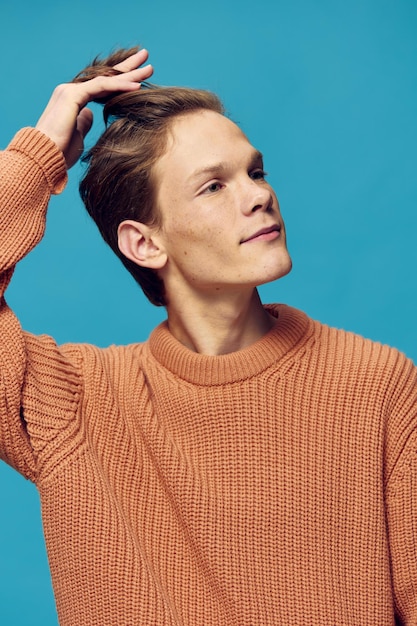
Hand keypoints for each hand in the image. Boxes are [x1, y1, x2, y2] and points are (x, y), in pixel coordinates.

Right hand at [35, 49, 152, 168]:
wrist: (45, 156)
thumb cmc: (60, 151)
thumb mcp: (77, 134)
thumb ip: (83, 122)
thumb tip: (91, 115)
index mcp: (73, 99)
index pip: (101, 86)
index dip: (120, 81)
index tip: (140, 78)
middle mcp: (70, 90)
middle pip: (104, 76)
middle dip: (127, 68)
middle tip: (146, 58)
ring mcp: (70, 90)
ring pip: (105, 79)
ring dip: (128, 74)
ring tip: (149, 68)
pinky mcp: (71, 95)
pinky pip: (101, 87)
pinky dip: (120, 86)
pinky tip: (137, 86)